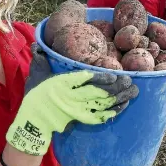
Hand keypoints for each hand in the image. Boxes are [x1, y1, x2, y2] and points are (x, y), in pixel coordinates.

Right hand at [6, 44, 138, 155]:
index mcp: (61, 85)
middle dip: (115, 88)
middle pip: (97, 93)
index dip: (99, 79)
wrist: (32, 120)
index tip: (112, 75)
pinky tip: (124, 105)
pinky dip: (113, 111)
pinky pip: (100, 117)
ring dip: (119, 98)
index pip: (82, 81)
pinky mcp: (81, 119)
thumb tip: (37, 44)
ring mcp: (77, 110)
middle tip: (130, 81)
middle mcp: (71, 98)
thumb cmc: (34, 95)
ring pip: (102, 105)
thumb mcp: (36, 74)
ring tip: (133, 91)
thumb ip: (40, 58)